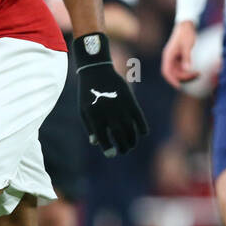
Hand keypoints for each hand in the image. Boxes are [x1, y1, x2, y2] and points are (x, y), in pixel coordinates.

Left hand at [73, 33, 148, 156]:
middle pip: (120, 137)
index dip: (109, 149)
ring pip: (131, 130)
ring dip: (133, 141)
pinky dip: (142, 127)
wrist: (97, 71)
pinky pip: (139, 118)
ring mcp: (121, 109)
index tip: (111, 154)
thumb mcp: (83, 110)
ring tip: (131, 145)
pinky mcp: (131, 102)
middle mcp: (109, 115)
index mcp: (96, 118)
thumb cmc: (88, 93)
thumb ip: (90, 127)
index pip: (104, 140)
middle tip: (124, 151)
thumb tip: (96, 143)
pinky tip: (142, 133)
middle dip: (123, 147)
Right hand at [160, 21, 198, 87]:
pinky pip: (181, 69)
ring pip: (178, 72)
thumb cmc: (186, 34)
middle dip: (184, 78)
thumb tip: (187, 69)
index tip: (179, 86)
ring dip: (186, 75)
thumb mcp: (187, 45)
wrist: (186, 25)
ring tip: (198, 74)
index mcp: (168, 55)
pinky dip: (187, 71)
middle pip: (173, 74)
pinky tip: (196, 71)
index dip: (172, 80)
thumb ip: (187, 58)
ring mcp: (173, 58)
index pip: (167, 71)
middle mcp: (169, 58)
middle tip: (197, 75)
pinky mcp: (178, 58)